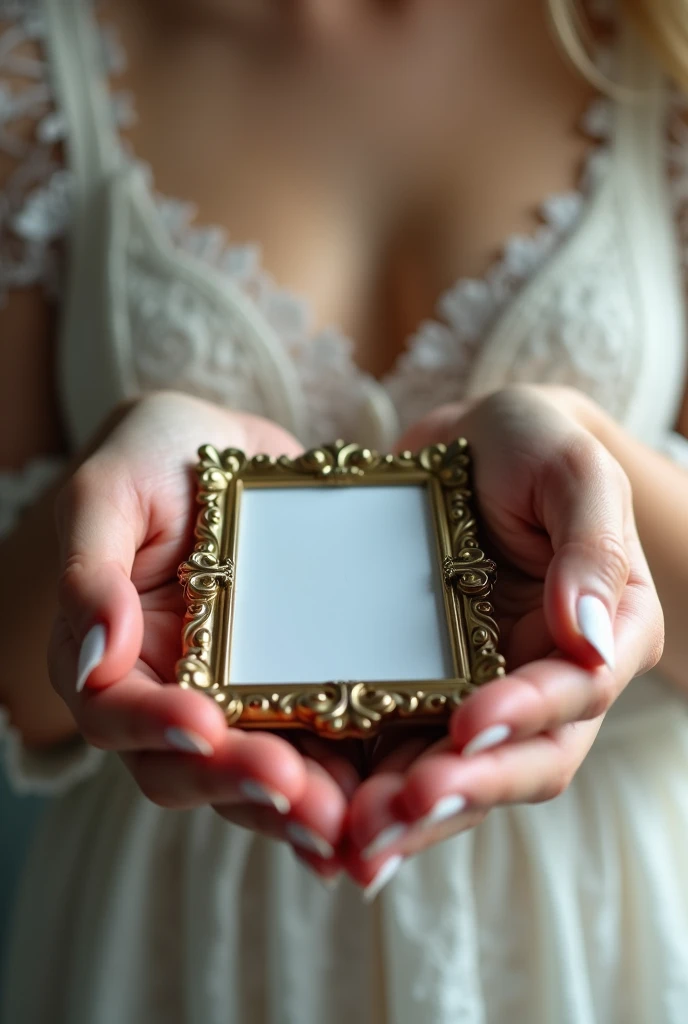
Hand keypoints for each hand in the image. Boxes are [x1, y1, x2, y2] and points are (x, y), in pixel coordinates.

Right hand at [49, 392, 352, 880]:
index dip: (154, 729)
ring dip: (300, 806)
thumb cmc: (157, 457)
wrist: (233, 447)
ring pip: (259, 777)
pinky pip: (321, 747)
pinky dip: (349, 781)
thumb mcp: (110, 490)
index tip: (204, 724)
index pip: (117, 715)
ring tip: (350, 821)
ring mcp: (239, 700)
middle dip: (243, 787)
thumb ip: (89, 569)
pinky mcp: (300, 693)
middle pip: (191, 769)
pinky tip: (386, 799)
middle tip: (300, 796)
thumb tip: (93, 655)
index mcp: (114, 656)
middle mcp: (172, 694)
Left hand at [341, 386, 662, 890]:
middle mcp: (545, 682)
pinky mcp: (421, 692)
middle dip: (455, 793)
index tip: (465, 723)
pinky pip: (398, 751)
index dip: (523, 718)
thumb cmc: (532, 444)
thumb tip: (590, 641)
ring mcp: (481, 693)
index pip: (571, 698)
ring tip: (348, 840)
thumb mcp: (573, 471)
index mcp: (602, 638)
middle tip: (390, 818)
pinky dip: (365, 787)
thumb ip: (592, 547)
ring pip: (453, 774)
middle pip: (512, 762)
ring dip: (404, 814)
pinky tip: (320, 815)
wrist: (467, 443)